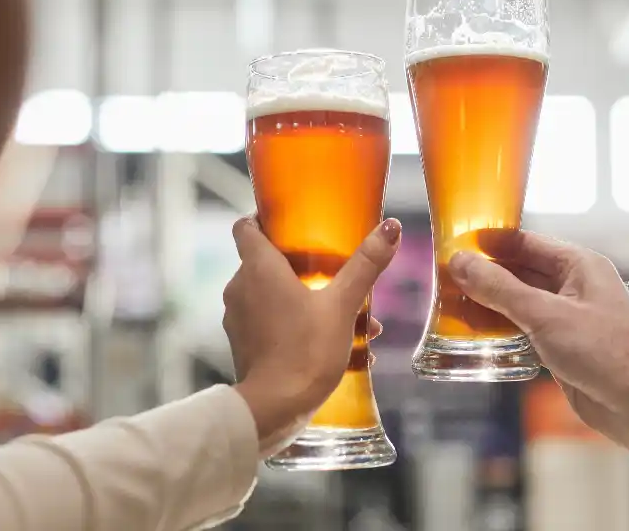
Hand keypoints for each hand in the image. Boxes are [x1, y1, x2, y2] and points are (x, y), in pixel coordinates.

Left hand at [224, 217, 400, 455]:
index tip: (290, 224)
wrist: (274, 409)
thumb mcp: (343, 305)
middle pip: (264, 262)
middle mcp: (240, 288)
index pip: (245, 226)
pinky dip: (293, 323)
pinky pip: (268, 322)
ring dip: (302, 298)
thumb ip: (365, 265)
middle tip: (332, 271)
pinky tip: (331, 342)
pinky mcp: (242, 344)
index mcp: (258, 268)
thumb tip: (391, 227)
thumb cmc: (305, 350)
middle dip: (298, 265)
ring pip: (269, 295)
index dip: (264, 220)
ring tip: (345, 316)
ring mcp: (237, 318)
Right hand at [448, 231, 628, 443]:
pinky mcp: (564, 349)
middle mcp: (575, 288)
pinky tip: (476, 337)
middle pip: (520, 273)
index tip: (454, 245)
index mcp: (578, 265)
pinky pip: (526, 332)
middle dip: (485, 277)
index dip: (490, 244)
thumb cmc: (606, 351)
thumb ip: (500, 289)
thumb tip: (461, 263)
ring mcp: (569, 319)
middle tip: (444, 280)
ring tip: (450, 308)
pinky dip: (502, 333)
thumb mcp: (545, 314)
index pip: (526, 243)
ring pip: (520, 305)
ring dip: (490, 307)